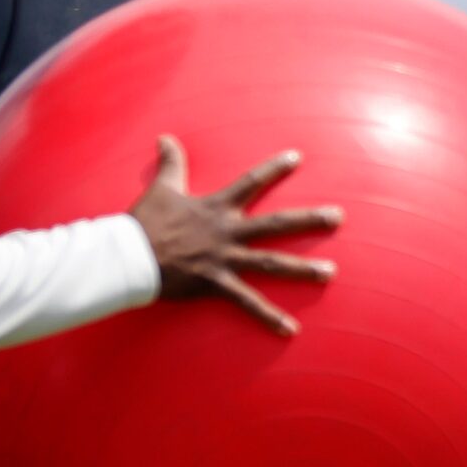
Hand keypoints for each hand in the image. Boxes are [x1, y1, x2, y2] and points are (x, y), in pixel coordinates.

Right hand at [131, 138, 341, 336]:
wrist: (127, 255)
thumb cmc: (143, 222)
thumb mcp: (160, 188)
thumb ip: (170, 163)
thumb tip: (165, 137)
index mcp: (217, 207)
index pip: (252, 181)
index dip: (274, 168)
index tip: (298, 157)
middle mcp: (227, 231)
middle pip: (277, 224)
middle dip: (310, 220)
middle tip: (339, 217)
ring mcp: (224, 258)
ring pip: (271, 263)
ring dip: (303, 268)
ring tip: (331, 272)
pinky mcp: (215, 283)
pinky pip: (247, 302)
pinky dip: (268, 317)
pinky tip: (291, 329)